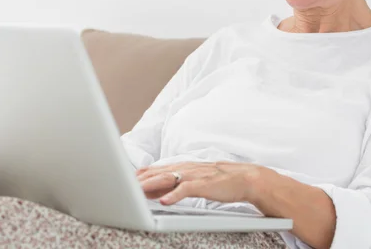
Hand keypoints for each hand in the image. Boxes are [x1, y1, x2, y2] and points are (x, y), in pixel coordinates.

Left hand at [136, 161, 268, 205]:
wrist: (246, 178)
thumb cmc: (221, 181)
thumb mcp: (195, 180)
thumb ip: (176, 184)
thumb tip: (156, 192)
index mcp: (184, 167)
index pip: (157, 169)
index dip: (141, 174)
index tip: (126, 180)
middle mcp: (187, 168)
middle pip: (158, 172)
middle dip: (140, 179)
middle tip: (124, 185)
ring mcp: (196, 175)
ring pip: (168, 178)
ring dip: (151, 184)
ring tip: (137, 191)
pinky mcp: (205, 185)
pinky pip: (187, 189)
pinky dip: (175, 195)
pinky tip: (164, 202)